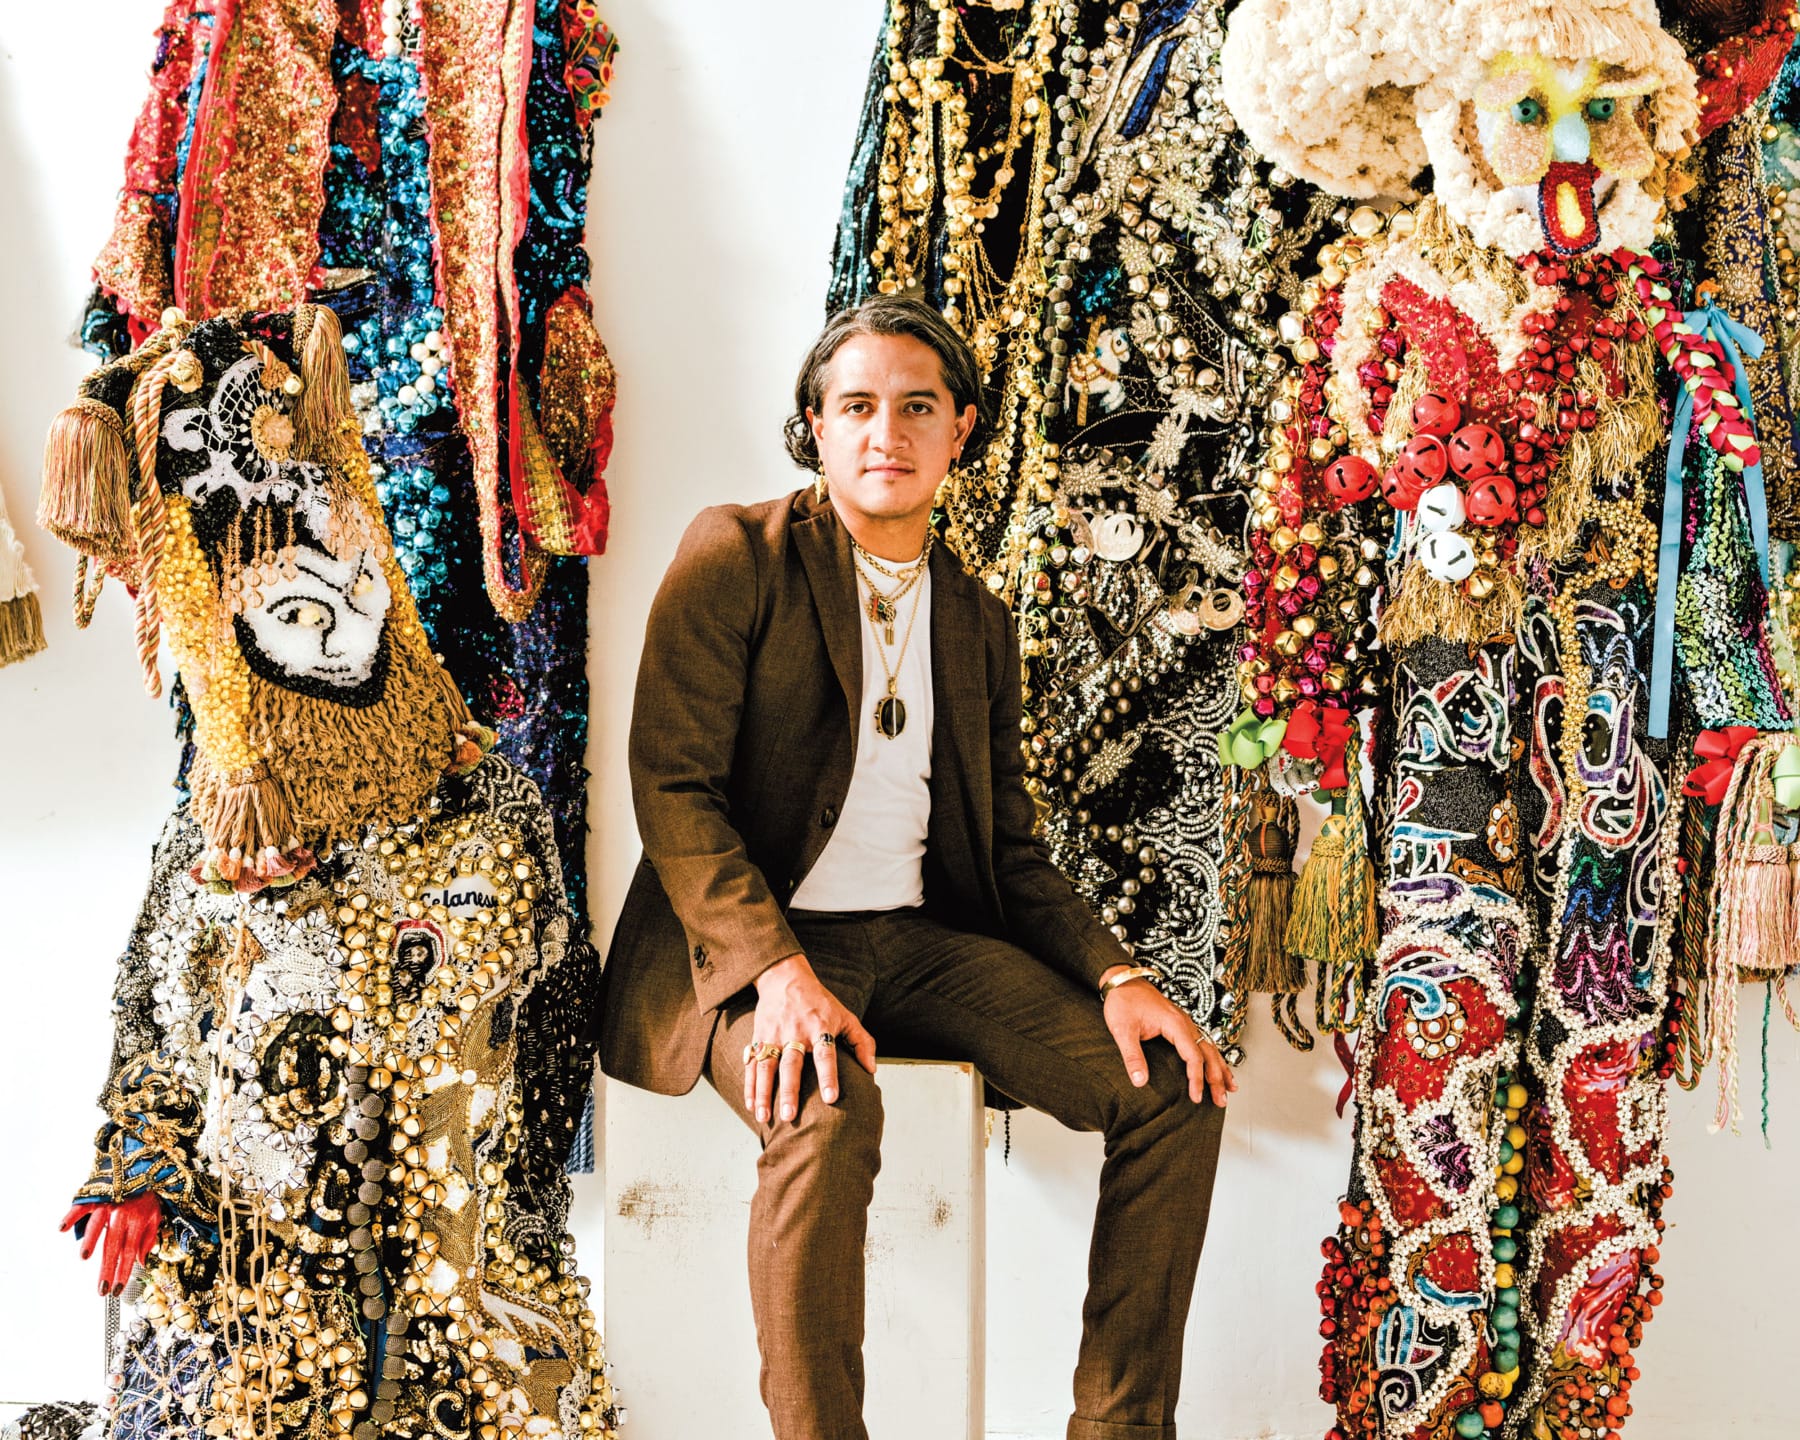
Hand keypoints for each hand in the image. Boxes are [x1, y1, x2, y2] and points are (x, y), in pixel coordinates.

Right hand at [60, 1194, 161, 1295]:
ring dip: (91, 1240)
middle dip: (107, 1269)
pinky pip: (82, 1206)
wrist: (143, 1167)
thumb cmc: (147, 1195)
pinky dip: (72, 1216)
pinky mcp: (96, 1195)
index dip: (123, 1272)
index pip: (130, 1252)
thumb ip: (148, 1239)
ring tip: (85, 1257)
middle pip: (113, 1245)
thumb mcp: (155, 1216)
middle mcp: (122, 1214)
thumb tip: (141, 1262)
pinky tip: (63, 1228)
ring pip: (98, 1225)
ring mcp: (108, 1204)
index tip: (117, 1290)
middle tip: (101, 1289)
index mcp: (137, 1222)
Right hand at [747, 953, 876, 1123]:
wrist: (784, 977)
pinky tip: (750, 1105)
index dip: (828, 1076)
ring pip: (766, 1067)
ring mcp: (773, 1035)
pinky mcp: (758, 1037)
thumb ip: (861, 1042)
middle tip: (789, 1115)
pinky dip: (749, 1085)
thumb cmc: (820, 1002)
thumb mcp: (845, 1016)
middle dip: (789, 1090)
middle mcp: (795, 1032)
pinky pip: (752, 1064)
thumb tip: (871, 1070)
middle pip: (791, 1064)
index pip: (825, 1054)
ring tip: (762, 1117)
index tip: (831, 1099)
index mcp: (820, 1027)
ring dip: (763, 1093)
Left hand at [1100, 965, 1236, 1106]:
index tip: (1196, 1097)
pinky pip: (1203, 1042)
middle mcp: (1185, 1022)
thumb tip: (1139, 1081)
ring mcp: (1185, 1022)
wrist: (1122, 980)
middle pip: (1208, 1053)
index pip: (1193, 1056)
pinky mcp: (1181, 1024)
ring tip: (1230, 1088)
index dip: (1196, 1078)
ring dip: (1220, 1069)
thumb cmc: (1123, 1001)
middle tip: (1221, 1100)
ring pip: (1210, 1047)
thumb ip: (1132, 1056)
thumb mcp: (1123, 1030)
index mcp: (1175, 1024)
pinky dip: (1214, 1057)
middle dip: (1217, 1078)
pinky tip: (1218, 1067)